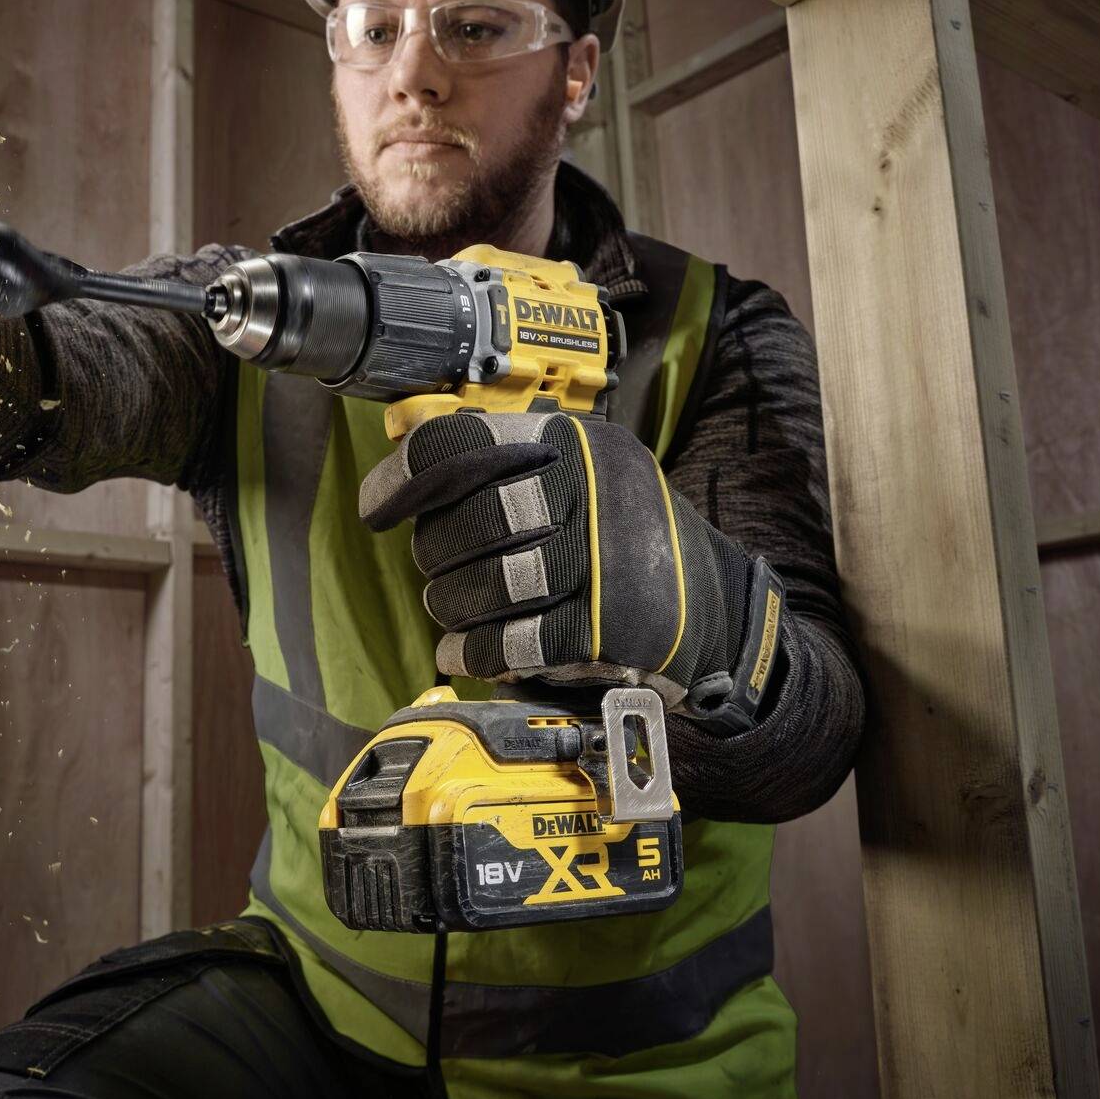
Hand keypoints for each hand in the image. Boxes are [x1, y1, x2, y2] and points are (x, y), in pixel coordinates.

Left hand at [359, 408, 783, 731]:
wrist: (722, 615)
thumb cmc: (629, 545)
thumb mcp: (586, 479)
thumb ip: (508, 466)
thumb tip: (404, 462)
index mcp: (578, 444)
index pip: (461, 443)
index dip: (404, 478)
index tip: (378, 508)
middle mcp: (593, 490)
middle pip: (464, 522)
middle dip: (436, 557)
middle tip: (440, 572)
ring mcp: (606, 559)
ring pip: (484, 585)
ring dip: (453, 608)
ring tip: (453, 615)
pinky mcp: (610, 626)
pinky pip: (513, 644)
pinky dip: (478, 654)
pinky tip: (467, 655)